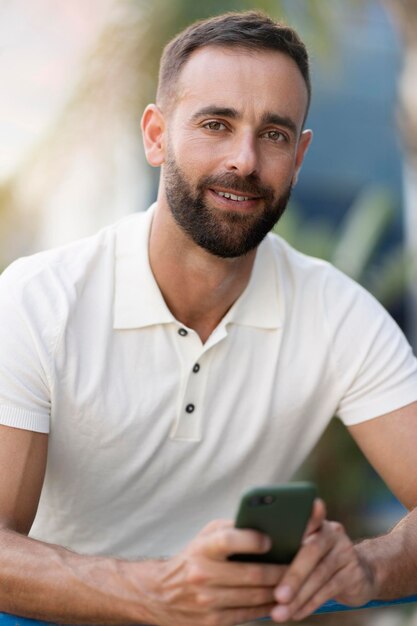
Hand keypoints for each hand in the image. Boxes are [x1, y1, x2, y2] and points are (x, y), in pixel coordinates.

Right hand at [147, 519, 284, 625]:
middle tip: (299, 566)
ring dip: (279, 591)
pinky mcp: (213, 622)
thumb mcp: (204, 537)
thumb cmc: (191, 558)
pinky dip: (266, 607)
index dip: (252, 540)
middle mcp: (203, 575)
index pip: (229, 540)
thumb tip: (267, 525)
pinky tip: (278, 600)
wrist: (159, 594)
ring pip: (255, 597)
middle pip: (252, 575)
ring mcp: (208, 602)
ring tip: (294, 583)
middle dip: (280, 571)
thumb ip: (232, 529)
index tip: (270, 540)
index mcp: (202, 549)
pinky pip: (249, 615)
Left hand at [270, 499, 376, 621]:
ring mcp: (345, 552)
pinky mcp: (353, 573)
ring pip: (320, 575)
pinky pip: (328, 590)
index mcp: (315, 522)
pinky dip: (310, 604)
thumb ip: (287, 544)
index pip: (303, 519)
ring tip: (281, 612)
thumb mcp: (306, 546)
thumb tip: (257, 560)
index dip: (296, 521)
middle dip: (293, 576)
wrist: (360, 572)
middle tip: (277, 596)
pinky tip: (296, 614)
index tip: (282, 529)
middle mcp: (332, 532)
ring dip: (299, 597)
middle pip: (311, 551)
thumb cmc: (320, 559)